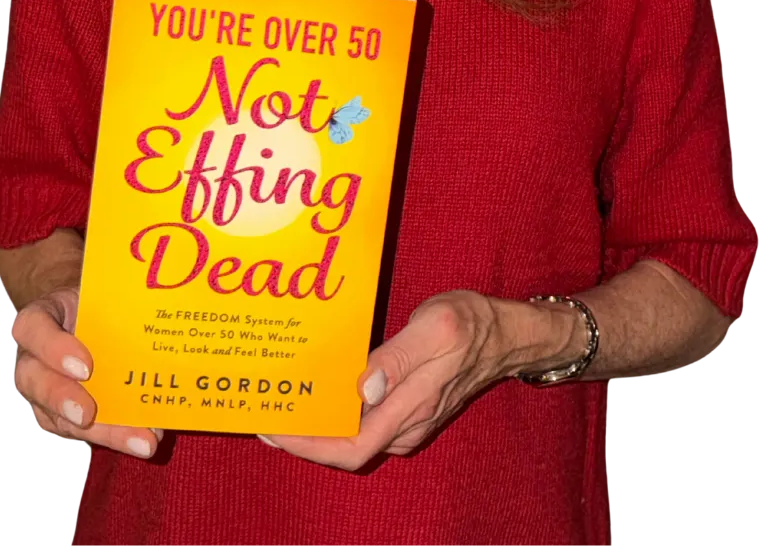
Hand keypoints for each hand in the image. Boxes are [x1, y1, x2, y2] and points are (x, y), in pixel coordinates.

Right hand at [11, 286, 162, 459]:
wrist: (85, 314)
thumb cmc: (92, 302)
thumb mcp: (97, 292)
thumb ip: (114, 299)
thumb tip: (161, 304)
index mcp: (39, 318)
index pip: (32, 328)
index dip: (54, 349)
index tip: (85, 366)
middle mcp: (33, 358)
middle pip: (34, 381)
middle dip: (63, 400)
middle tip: (89, 414)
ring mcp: (43, 391)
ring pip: (59, 417)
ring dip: (103, 432)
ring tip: (142, 440)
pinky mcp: (61, 416)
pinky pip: (82, 431)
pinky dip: (116, 435)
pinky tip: (145, 438)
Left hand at [257, 290, 529, 469]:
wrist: (506, 334)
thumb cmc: (471, 323)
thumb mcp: (435, 326)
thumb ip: (398, 358)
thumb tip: (363, 389)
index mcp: (410, 407)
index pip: (350, 447)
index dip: (308, 446)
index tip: (274, 429)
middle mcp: (406, 424)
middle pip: (345, 448)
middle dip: (302, 437)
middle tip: (266, 412)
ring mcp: (409, 420)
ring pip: (354, 437)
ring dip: (318, 425)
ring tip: (284, 399)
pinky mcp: (410, 409)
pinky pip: (366, 422)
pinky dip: (338, 412)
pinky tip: (321, 388)